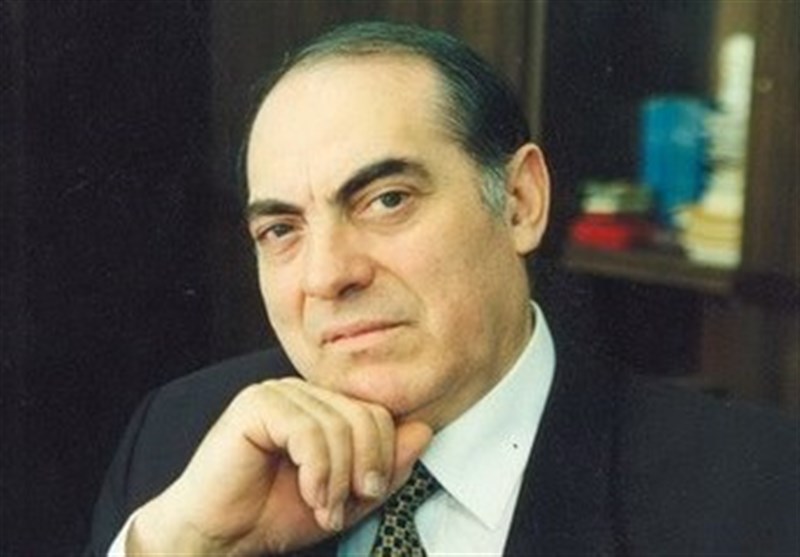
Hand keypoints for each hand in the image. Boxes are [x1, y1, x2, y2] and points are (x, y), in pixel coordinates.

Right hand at [127, 377, 432, 554]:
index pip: (378, 414)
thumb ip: (384, 466)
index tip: (368, 496)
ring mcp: (279, 393)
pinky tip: (309, 494)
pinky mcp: (256, 405)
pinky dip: (318, 470)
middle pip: (365, 416)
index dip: (383, 457)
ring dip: (338, 479)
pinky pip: (308, 430)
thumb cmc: (275, 514)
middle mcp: (303, 393)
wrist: (219, 536)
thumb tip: (424, 431)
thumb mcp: (347, 496)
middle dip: (364, 468)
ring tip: (323, 508)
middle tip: (347, 506)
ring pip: (339, 426)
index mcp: (324, 407)